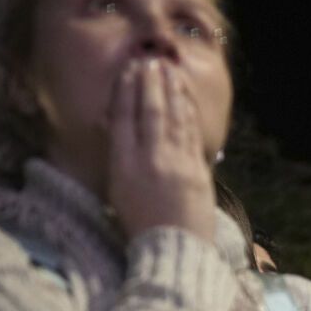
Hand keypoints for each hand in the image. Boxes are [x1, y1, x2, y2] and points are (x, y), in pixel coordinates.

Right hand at [107, 59, 215, 241]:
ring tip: (168, 69)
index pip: (123, 119)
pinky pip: (191, 133)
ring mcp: (177, 163)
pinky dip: (187, 111)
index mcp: (123, 166)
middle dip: (149, 83)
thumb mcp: (116, 191)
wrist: (175, 250)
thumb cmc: (141, 225)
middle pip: (149, 112)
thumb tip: (111, 125)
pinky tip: (185, 96)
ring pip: (173, 118)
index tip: (128, 71)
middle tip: (149, 60)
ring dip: (171, 90)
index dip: (125, 92)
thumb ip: (116, 156)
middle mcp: (150, 159)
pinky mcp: (198, 170)